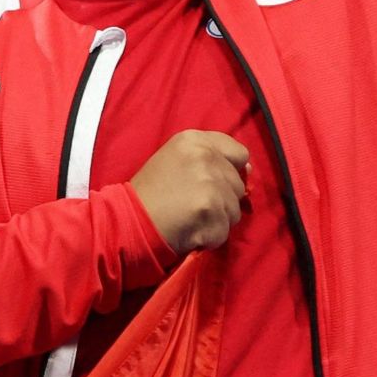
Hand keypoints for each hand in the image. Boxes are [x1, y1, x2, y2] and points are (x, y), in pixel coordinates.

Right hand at [129, 130, 249, 254]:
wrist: (128, 220)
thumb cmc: (150, 192)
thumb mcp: (174, 159)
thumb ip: (210, 158)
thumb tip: (247, 169)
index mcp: (194, 140)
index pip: (238, 152)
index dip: (228, 170)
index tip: (208, 182)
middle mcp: (205, 156)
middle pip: (238, 184)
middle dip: (221, 199)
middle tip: (191, 203)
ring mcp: (210, 183)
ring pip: (235, 210)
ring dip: (216, 219)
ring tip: (189, 217)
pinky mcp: (211, 210)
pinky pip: (225, 230)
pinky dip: (210, 236)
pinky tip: (189, 230)